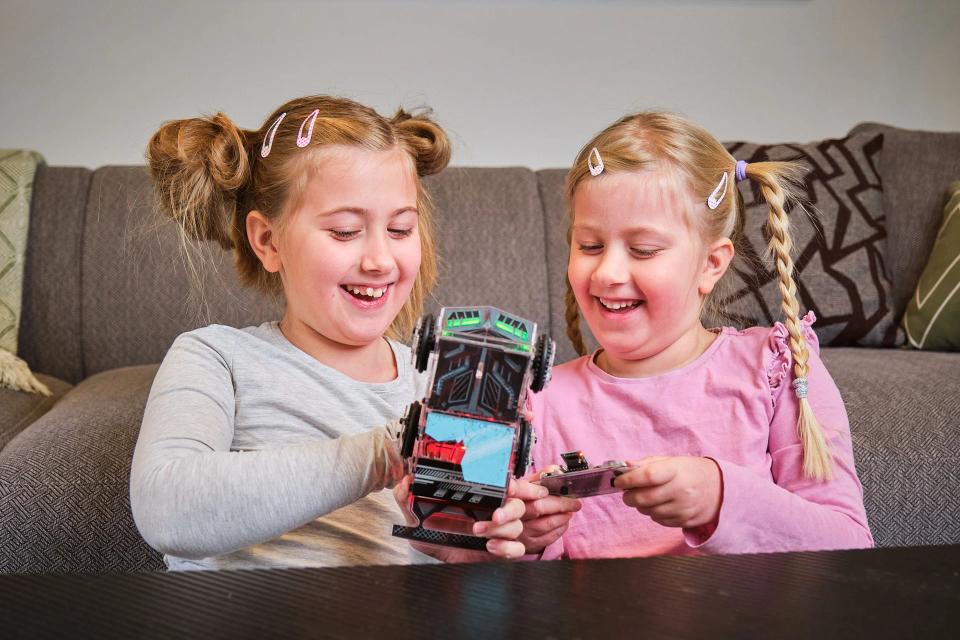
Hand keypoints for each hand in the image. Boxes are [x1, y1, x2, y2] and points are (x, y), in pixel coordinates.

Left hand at [393, 475, 531, 561]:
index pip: (504, 487)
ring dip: (501, 528)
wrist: (437, 564)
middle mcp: (492, 513)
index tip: (509, 485)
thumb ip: (408, 501)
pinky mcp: (501, 551)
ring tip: (479, 531)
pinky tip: (491, 546)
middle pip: (517, 505)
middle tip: (494, 515)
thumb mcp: (417, 520)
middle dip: (509, 509)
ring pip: (516, 526)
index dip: (514, 485)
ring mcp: (499, 533)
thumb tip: (405, 484)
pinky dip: (507, 548)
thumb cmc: (433, 538)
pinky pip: (516, 548)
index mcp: (479, 500)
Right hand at [516, 467, 581, 554]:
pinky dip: (560, 529)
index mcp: (510, 496)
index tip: (556, 488)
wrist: (507, 529)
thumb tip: (554, 469)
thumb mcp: (524, 487)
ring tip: (570, 511)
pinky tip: (564, 522)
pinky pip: (547, 538)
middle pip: (538, 507)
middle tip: (574, 502)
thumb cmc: (519, 504)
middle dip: (560, 504)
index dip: (539, 488)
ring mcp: (520, 531)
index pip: (522, 489)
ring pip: (545, 524)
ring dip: (562, 517)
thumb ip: (539, 477)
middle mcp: (512, 514)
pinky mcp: (528, 544)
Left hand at [615, 457, 722, 529]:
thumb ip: (646, 464)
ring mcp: (684, 508)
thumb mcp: (671, 461)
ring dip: (641, 506)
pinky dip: (653, 513)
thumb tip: (623, 467)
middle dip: (630, 497)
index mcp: (677, 470)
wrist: (718, 489)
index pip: (648, 476)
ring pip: (649, 512)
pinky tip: (660, 505)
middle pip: (645, 498)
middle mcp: (682, 490)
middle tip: (627, 493)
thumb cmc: (688, 472)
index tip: (618, 481)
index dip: (629, 479)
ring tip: (647, 497)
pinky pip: (659, 520)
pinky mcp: (685, 521)